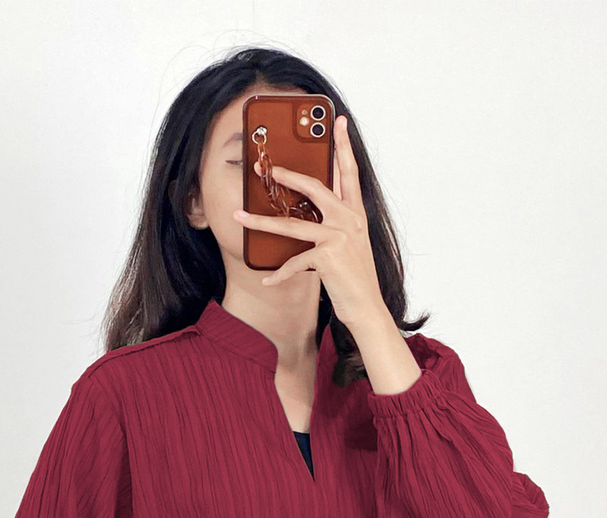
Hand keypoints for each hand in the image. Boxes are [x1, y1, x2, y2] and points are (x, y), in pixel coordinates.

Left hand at [232, 115, 387, 328]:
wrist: (367, 308)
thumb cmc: (355, 278)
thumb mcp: (350, 244)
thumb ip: (336, 222)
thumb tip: (311, 207)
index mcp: (355, 214)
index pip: (349, 172)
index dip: (343, 146)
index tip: (338, 121)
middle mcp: (349, 221)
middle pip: (316, 187)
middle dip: (290, 175)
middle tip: (268, 168)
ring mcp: (339, 238)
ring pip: (292, 224)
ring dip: (261, 222)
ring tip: (239, 216)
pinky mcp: (328, 258)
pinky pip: (294, 262)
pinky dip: (278, 274)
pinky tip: (265, 280)